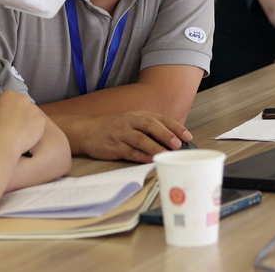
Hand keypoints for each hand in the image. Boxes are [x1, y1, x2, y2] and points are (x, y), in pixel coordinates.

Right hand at [0, 91, 46, 154]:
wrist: (4, 140)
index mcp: (9, 94)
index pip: (10, 99)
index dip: (7, 109)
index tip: (5, 117)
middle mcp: (24, 98)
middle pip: (22, 104)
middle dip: (19, 113)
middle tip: (13, 124)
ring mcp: (34, 109)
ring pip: (31, 114)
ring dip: (27, 120)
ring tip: (20, 132)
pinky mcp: (41, 120)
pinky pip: (38, 124)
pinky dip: (34, 130)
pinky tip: (27, 137)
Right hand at [71, 111, 192, 163]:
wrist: (87, 131)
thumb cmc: (114, 128)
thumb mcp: (132, 122)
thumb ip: (149, 129)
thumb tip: (172, 141)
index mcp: (137, 115)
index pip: (160, 118)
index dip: (175, 127)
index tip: (188, 136)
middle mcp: (130, 122)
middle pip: (150, 125)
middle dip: (165, 134)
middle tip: (177, 144)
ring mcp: (121, 133)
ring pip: (140, 139)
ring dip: (154, 146)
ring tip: (165, 153)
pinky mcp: (114, 146)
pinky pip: (129, 151)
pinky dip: (140, 156)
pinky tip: (149, 160)